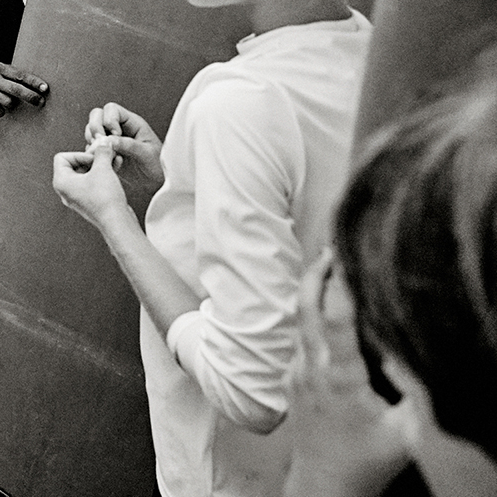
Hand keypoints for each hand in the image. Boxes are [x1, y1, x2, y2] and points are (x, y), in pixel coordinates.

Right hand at [0, 55, 47, 116]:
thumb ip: (4, 73)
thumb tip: (24, 83)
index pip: (20, 75)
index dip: (34, 82)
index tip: (44, 88)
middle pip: (17, 90)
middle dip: (32, 97)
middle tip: (40, 102)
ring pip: (8, 103)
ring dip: (12, 104)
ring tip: (8, 102)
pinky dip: (0, 112)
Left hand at [52, 143, 133, 229]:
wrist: (117, 222)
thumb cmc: (104, 200)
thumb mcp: (102, 168)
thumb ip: (101, 152)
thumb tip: (103, 142)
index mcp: (61, 182)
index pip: (62, 157)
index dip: (79, 154)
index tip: (93, 158)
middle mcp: (66, 190)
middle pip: (74, 164)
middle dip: (92, 157)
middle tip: (104, 155)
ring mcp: (77, 196)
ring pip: (86, 172)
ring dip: (100, 164)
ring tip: (113, 158)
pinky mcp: (90, 200)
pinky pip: (93, 181)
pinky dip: (103, 173)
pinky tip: (116, 166)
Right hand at [84, 102, 162, 184]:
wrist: (156, 183)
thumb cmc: (157, 166)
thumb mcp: (146, 154)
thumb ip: (129, 145)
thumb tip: (109, 140)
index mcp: (132, 123)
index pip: (112, 109)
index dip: (109, 120)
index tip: (115, 135)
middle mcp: (120, 128)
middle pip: (97, 115)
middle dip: (94, 127)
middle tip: (99, 142)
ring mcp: (111, 139)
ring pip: (91, 130)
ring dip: (92, 140)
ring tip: (101, 152)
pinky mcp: (106, 151)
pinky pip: (91, 146)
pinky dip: (92, 153)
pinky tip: (103, 161)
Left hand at [283, 252, 411, 495]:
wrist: (324, 482)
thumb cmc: (367, 460)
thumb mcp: (406, 435)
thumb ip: (418, 397)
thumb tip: (428, 358)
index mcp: (340, 378)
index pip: (335, 321)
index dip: (340, 286)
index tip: (348, 258)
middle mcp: (312, 368)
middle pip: (305, 308)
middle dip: (317, 273)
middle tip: (334, 247)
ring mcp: (297, 371)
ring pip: (299, 319)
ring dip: (313, 290)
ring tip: (333, 264)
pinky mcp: (292, 376)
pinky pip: (300, 336)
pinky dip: (312, 315)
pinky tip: (329, 305)